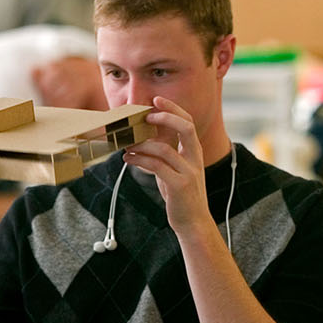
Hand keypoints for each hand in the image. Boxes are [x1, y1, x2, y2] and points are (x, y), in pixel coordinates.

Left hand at [122, 97, 212, 237]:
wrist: (193, 223)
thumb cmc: (181, 196)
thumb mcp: (175, 171)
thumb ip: (164, 155)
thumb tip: (142, 142)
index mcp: (194, 152)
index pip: (188, 122)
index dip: (173, 109)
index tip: (157, 100)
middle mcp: (195, 159)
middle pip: (186, 127)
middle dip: (166, 117)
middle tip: (146, 116)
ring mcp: (189, 172)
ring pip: (164, 149)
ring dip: (142, 144)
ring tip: (127, 145)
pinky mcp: (180, 185)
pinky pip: (157, 166)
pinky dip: (140, 160)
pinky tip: (128, 158)